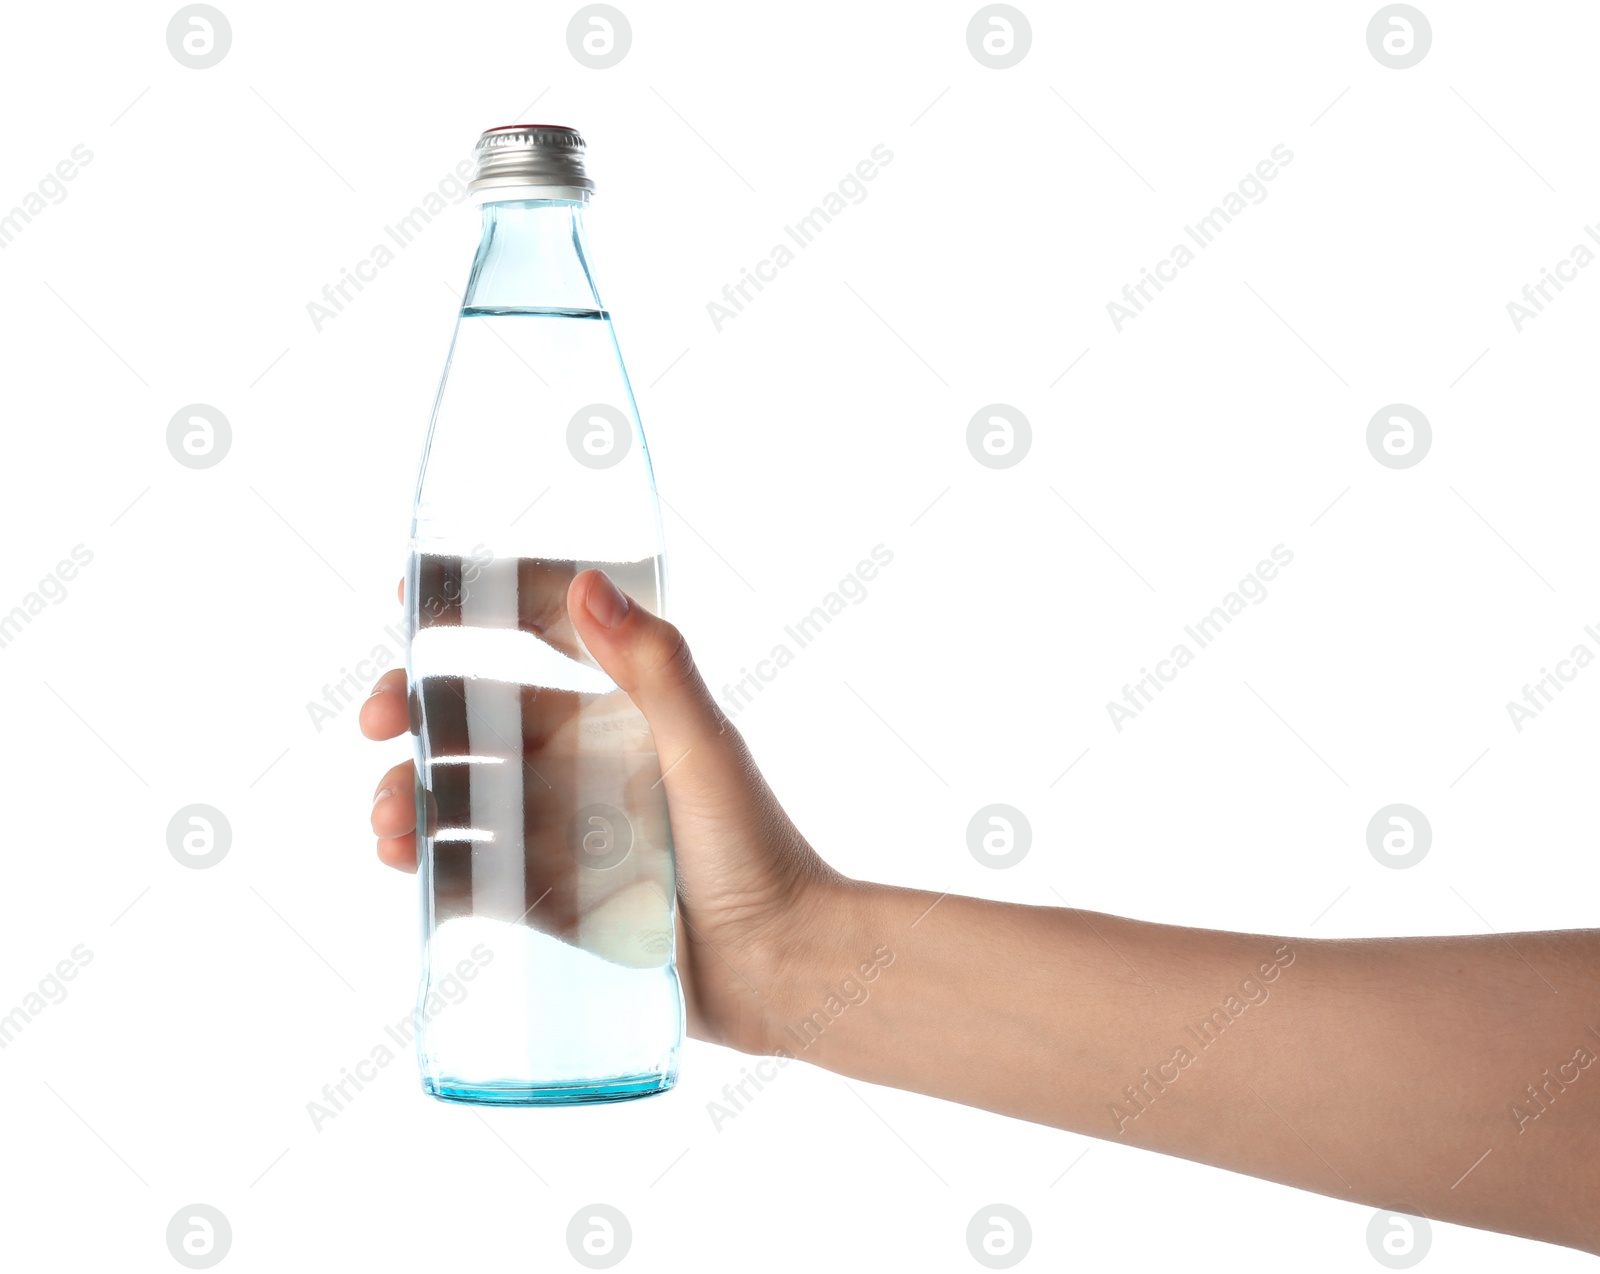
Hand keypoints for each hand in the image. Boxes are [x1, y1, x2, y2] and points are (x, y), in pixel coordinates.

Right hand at [362, 567, 842, 1052]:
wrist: (777, 968)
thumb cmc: (757, 850)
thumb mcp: (703, 750)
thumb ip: (653, 667)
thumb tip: (589, 584)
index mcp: (622, 709)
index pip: (541, 632)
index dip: (478, 604)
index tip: (414, 596)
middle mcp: (582, 761)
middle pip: (475, 715)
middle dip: (415, 707)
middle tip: (377, 719)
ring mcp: (558, 831)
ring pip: (457, 794)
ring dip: (410, 792)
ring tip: (390, 817)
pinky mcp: (543, 900)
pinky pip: (465, 871)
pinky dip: (425, 862)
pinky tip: (404, 860)